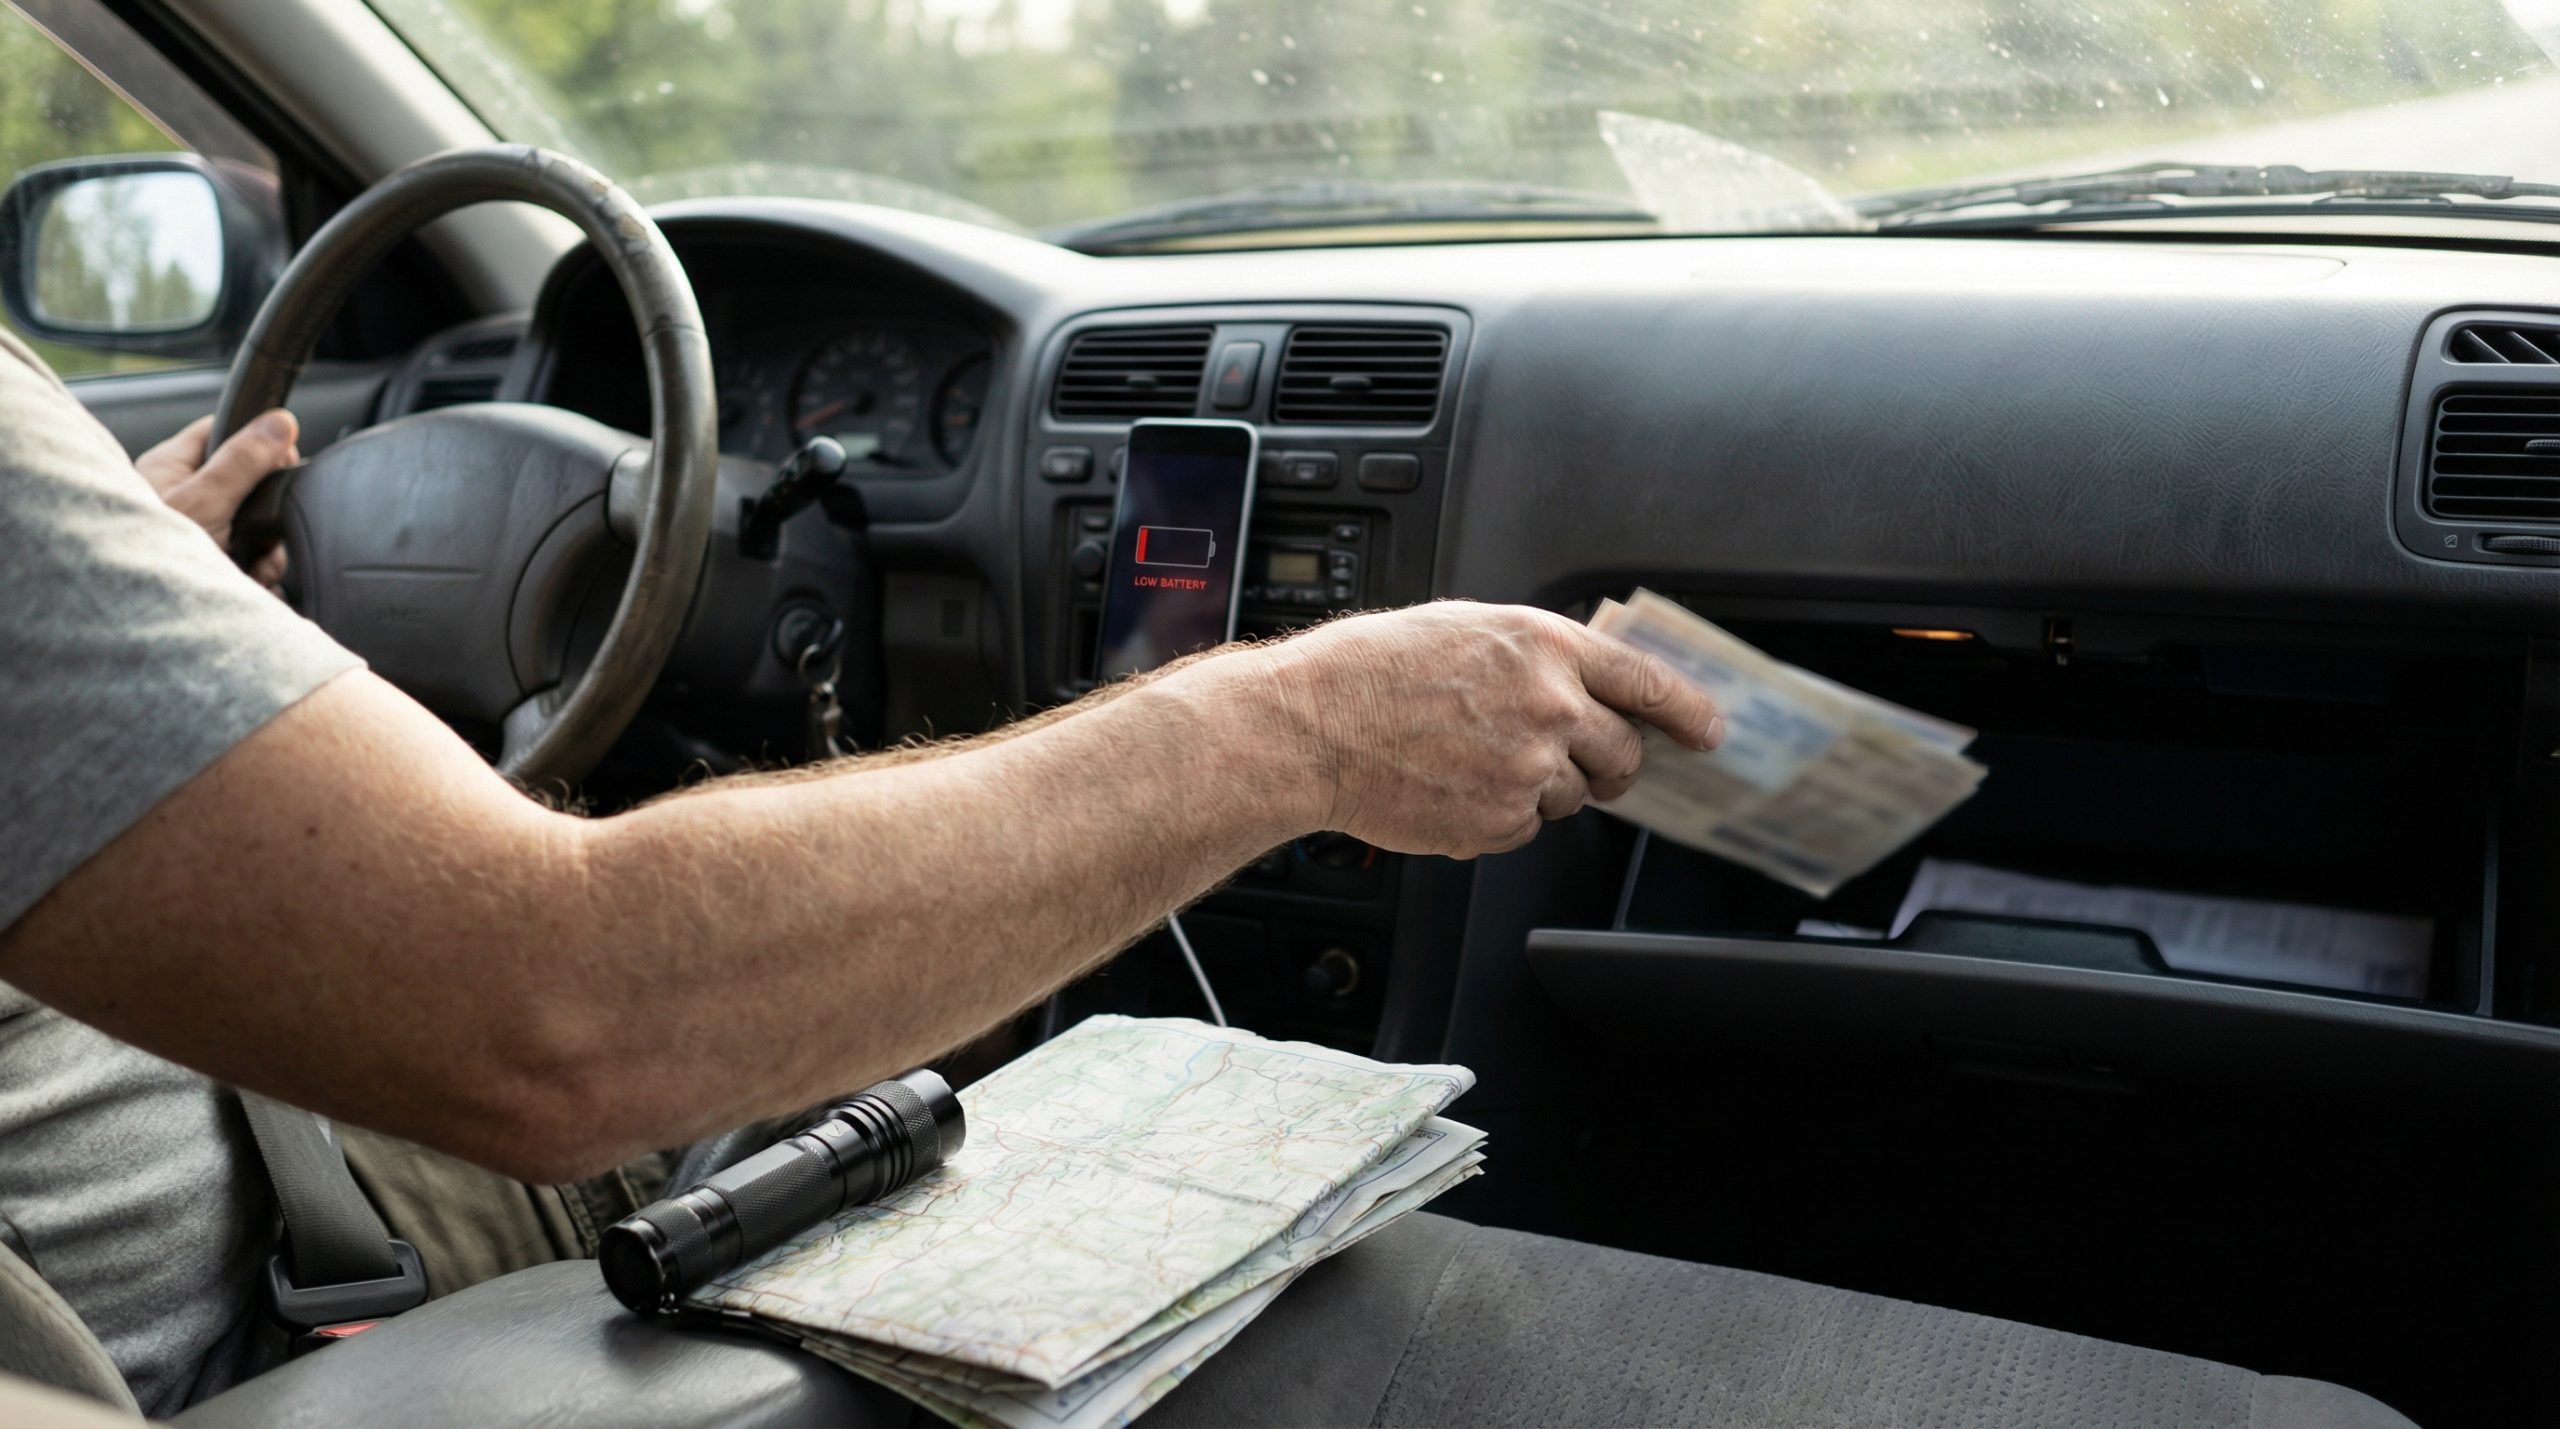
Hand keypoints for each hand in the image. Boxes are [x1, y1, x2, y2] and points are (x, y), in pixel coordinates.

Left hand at [135, 409, 299, 589]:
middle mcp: (182, 497)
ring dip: (267, 553)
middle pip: (247, 486)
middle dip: (267, 515)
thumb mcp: (206, 501)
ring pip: (253, 530)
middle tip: (265, 532)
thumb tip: (279, 422)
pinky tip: (251, 585)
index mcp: (169, 467)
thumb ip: (243, 460)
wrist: (142, 619)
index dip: (258, 441)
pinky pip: (248, 562)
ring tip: (255, 570)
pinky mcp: (208, 565)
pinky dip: (258, 576)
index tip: (283, 461)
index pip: (223, 431)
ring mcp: (196, 533)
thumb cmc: (152, 558)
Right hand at [1248, 601, 1723, 858]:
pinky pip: (1525, 828)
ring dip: (1540, 786)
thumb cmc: (1375, 670)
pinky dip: (1499, 815)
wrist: (1314, 727)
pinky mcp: (1498, 822)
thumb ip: (1538, 655)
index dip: (1688, 711)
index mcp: (1546, 647)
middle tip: (1577, 759)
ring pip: (1572, 796)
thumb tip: (1587, 684)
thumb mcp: (1470, 628)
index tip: (1708, 730)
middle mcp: (1549, 707)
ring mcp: (1527, 770)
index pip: (1648, 682)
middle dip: (1612, 762)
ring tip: (1474, 759)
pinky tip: (1452, 784)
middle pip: (1623, 753)